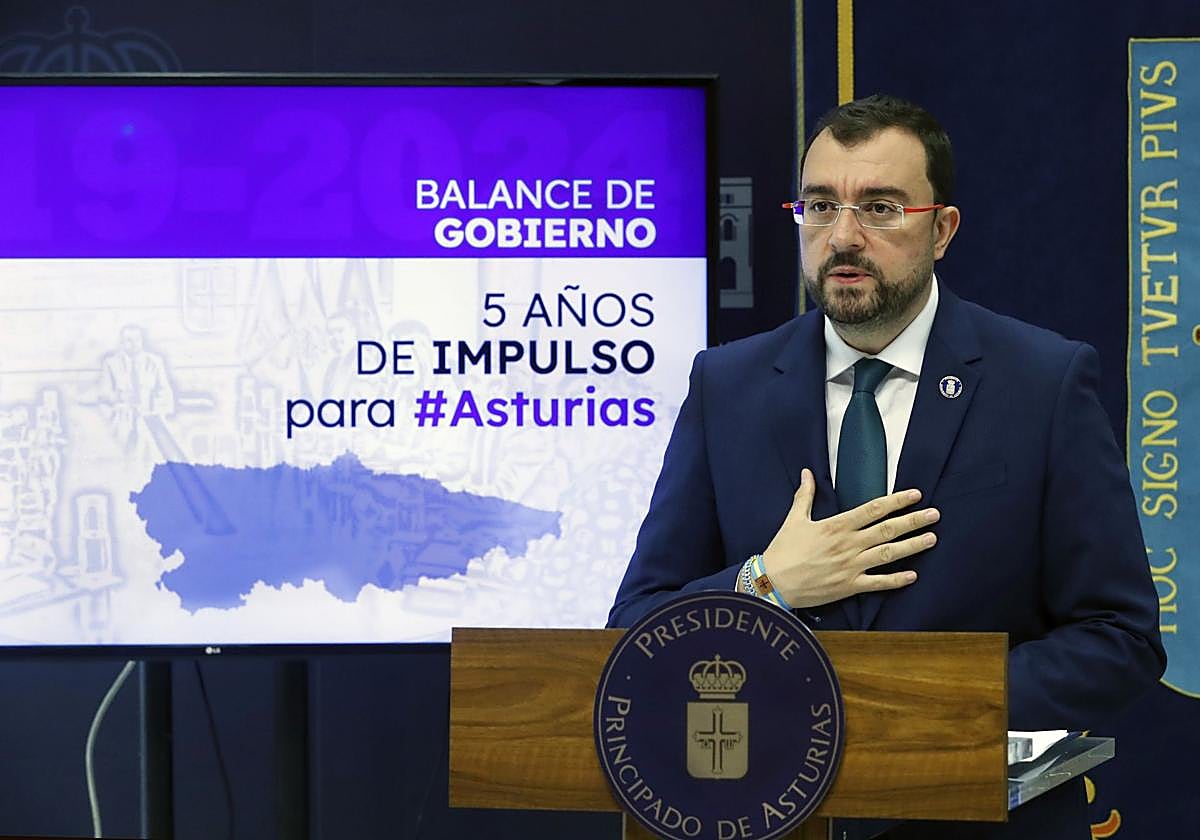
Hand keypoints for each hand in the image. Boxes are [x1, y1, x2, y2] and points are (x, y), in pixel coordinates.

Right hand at [761, 468, 937, 607]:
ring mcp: (851, 566)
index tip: (915, 495)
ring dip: (912, 546)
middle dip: (913, 521)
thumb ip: (804, 496)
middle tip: (935, 514)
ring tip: (932, 538)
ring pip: (889, 554)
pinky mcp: (849, 586)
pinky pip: (878, 583)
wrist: (773, 582)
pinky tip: (913, 575)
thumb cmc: (783, 550)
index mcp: (837, 526)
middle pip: (888, 530)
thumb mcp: (794, 519)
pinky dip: (896, 580)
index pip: (873, 509)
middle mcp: (849, 544)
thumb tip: (807, 473)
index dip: (896, 501)